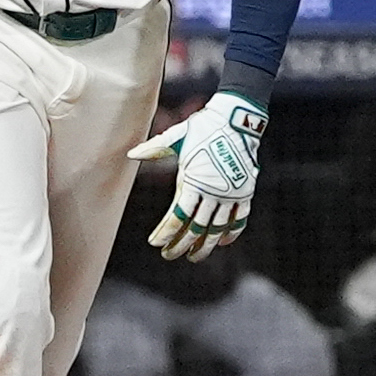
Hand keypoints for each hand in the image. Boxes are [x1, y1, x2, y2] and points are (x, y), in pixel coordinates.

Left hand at [130, 92, 266, 260]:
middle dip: (181, 245)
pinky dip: (231, 232)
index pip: (178, 216)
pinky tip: (222, 242)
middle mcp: (213, 191)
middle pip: (196, 227)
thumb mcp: (176, 137)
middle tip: (169, 255)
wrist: (236, 118)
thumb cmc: (202, 127)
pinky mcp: (245, 191)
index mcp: (193, 181)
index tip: (156, 244)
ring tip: (194, 256)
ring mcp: (231, 193)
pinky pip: (239, 218)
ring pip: (217, 228)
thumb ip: (154, 149)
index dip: (166, 232)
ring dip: (205, 245)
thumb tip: (130, 154)